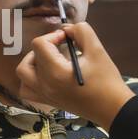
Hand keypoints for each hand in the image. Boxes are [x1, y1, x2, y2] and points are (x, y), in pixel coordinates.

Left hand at [15, 21, 136, 129]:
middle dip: (42, 48)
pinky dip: (30, 81)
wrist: (113, 109)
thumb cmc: (107, 81)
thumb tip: (67, 29)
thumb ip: (81, 32)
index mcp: (55, 72)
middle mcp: (45, 84)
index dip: (52, 36)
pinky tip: (45, 76)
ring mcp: (45, 95)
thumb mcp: (98, 51)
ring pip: (23, 75)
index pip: (40, 45)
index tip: (67, 38)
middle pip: (28, 59)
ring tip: (48, 61)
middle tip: (58, 48)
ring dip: (31, 64)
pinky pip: (27, 90)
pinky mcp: (49, 102)